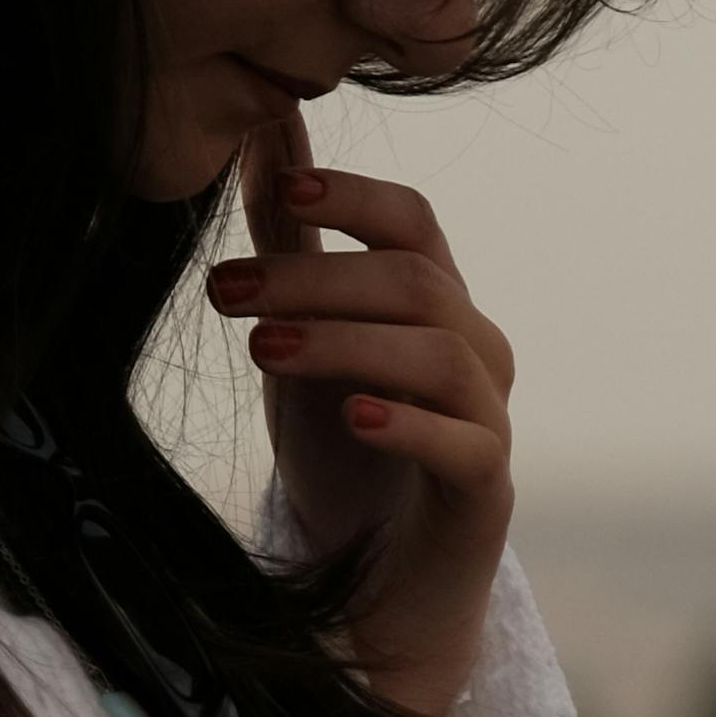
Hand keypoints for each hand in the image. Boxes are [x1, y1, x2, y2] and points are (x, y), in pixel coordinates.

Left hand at [205, 136, 516, 716]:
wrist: (376, 587)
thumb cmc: (343, 452)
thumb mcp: (298, 338)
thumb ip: (288, 244)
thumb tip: (264, 129)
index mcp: (435, 303)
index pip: (413, 222)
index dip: (354, 198)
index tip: (281, 191)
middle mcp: (475, 349)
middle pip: (417, 282)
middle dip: (317, 279)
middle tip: (226, 293)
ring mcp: (489, 418)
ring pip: (439, 353)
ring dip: (345, 342)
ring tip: (262, 349)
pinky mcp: (487, 490)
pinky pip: (466, 443)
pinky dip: (408, 423)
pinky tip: (350, 416)